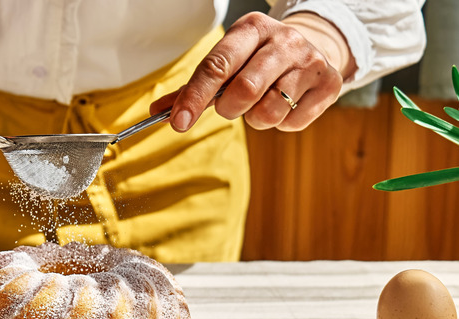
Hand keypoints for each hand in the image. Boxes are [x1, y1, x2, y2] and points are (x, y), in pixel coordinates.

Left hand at [151, 12, 346, 132]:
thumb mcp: (228, 61)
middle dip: (229, 109)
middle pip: (245, 89)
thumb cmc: (258, 60)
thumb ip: (193, 87)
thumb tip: (156, 111)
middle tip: (230, 108)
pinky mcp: (329, 84)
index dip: (195, 97)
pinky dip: (280, 123)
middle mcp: (283, 40)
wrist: (314, 49)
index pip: (217, 65)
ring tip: (261, 103)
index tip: (179, 122)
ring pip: (269, 111)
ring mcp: (310, 61)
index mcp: (251, 28)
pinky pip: (292, 122)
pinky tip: (284, 105)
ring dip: (255, 118)